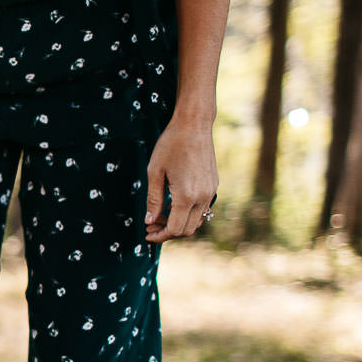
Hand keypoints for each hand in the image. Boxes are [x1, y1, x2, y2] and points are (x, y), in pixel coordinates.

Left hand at [144, 117, 218, 242]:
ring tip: (160, 217)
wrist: (194, 126)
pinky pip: (202, 209)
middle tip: (151, 226)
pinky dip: (188, 214)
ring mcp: (211, 192)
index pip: (174, 229)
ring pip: (196, 221)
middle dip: (167, 232)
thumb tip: (149, 220)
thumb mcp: (155, 172)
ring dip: (179, 224)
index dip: (160, 236)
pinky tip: (173, 206)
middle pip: (186, 230)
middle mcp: (203, 197)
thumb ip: (153, 199)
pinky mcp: (213, 185)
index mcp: (187, 196)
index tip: (147, 234)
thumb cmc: (171, 145)